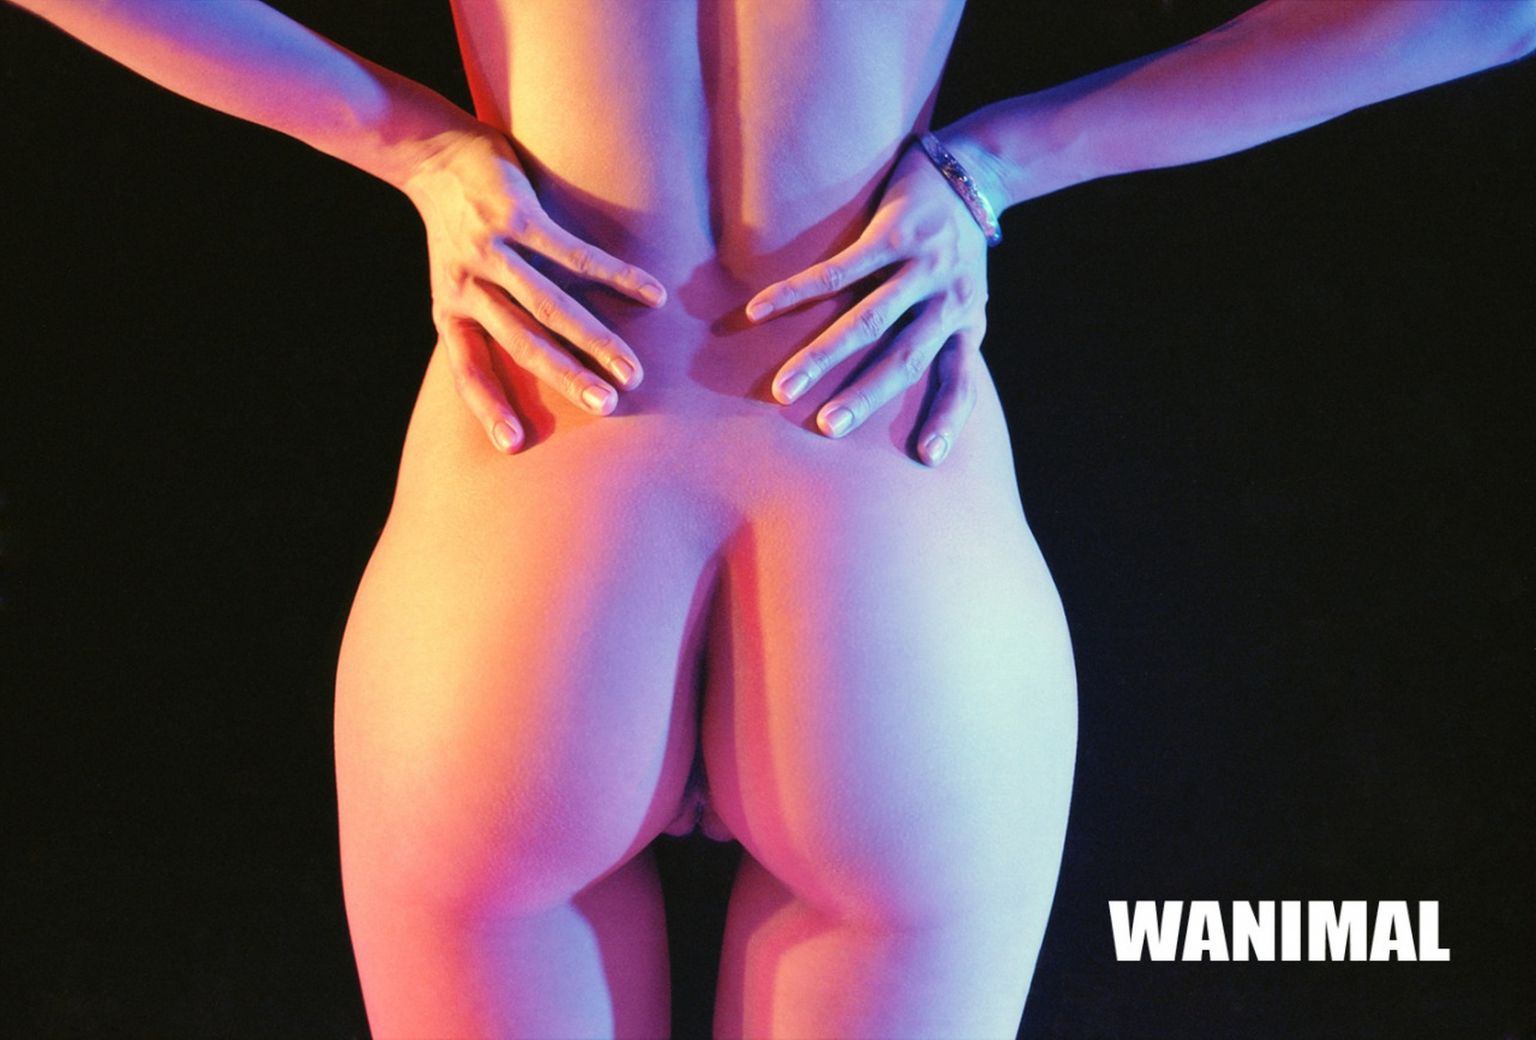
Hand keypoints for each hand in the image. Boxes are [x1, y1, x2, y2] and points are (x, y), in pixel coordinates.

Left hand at [402, 125, 666, 452]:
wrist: (430, 151)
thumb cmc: (453, 225)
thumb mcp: (453, 279)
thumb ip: (486, 317)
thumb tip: (536, 361)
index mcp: (449, 310)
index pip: (467, 369)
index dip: (489, 407)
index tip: (514, 446)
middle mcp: (468, 287)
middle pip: (522, 343)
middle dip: (566, 378)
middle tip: (606, 407)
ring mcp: (492, 250)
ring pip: (551, 306)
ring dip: (596, 340)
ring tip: (631, 370)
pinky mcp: (518, 215)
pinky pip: (575, 255)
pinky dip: (618, 275)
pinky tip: (652, 293)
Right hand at [743, 132, 996, 465]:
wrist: (976, 166)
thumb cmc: (960, 245)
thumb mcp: (967, 296)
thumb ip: (943, 337)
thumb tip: (902, 391)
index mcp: (967, 322)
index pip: (962, 381)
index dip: (947, 420)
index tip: (927, 460)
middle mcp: (948, 299)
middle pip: (905, 358)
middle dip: (865, 396)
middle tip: (827, 429)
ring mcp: (921, 265)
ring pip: (867, 319)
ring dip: (823, 356)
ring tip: (784, 388)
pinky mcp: (892, 231)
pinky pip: (837, 269)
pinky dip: (795, 292)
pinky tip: (758, 309)